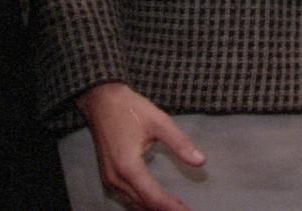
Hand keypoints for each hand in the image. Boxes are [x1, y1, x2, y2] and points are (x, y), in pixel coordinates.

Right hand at [77, 82, 203, 210]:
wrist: (101, 101)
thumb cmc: (129, 109)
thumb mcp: (159, 121)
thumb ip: (180, 143)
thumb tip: (201, 162)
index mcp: (128, 166)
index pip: (154, 197)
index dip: (173, 209)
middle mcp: (116, 178)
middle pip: (144, 204)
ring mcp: (110, 179)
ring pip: (135, 203)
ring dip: (156, 208)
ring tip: (178, 209)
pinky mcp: (109, 176)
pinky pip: (129, 196)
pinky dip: (145, 202)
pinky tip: (160, 201)